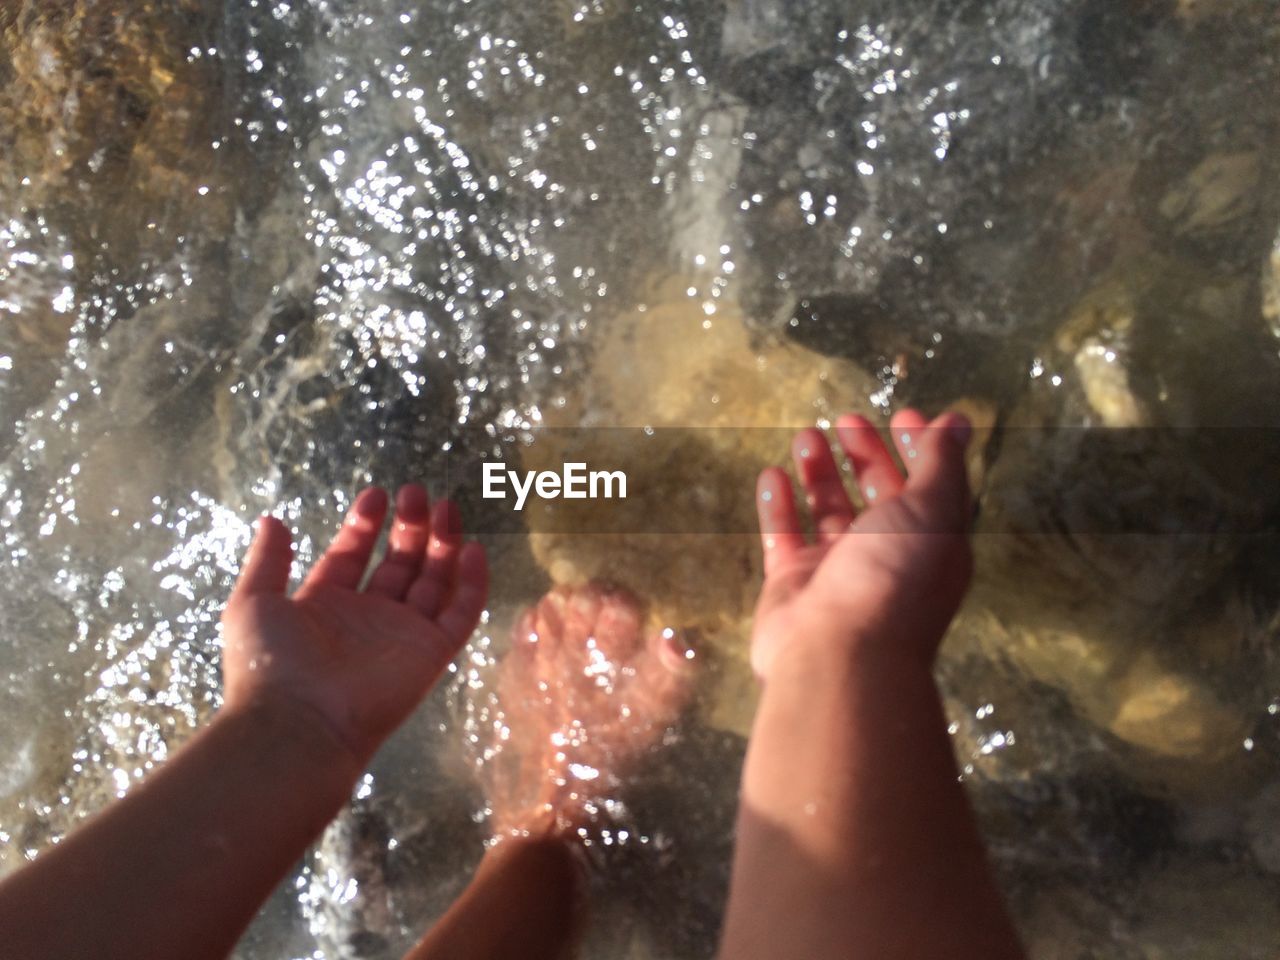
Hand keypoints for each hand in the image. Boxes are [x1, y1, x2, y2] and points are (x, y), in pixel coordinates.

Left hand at [221, 485, 487, 766]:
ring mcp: (402, 636)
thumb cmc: (269, 663)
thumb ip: (267, 561)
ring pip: (433, 582)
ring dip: (442, 543)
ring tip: (447, 506)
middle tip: (417, 492)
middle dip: (410, 527)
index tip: (376, 495)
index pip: (353, 557)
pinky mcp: (432, 653)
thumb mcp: (253, 602)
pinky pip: (460, 614)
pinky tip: (471, 549)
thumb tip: (272, 520)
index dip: (365, 526)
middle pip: (399, 564)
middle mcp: (368, 619)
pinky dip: (471, 583)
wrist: (299, 723)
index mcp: (326, 607)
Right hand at [752, 409, 973, 678]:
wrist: (839, 654)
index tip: (902, 415)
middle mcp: (886, 557)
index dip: (919, 450)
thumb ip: (941, 464)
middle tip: (847, 419)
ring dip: (820, 473)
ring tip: (806, 435)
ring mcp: (836, 572)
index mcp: (930, 543)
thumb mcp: (930, 511)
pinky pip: (784, 536)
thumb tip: (958, 420)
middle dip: (865, 455)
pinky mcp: (793, 584)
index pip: (928, 488)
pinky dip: (779, 506)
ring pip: (828, 512)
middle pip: (877, 496)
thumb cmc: (893, 578)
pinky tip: (772, 474)